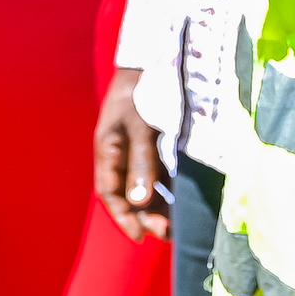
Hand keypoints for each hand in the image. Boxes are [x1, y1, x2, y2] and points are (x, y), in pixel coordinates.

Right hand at [90, 68, 170, 240]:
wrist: (156, 57)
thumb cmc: (144, 90)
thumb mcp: (141, 127)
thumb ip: (141, 163)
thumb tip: (138, 203)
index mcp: (109, 150)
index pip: (111, 193)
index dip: (123, 218)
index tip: (141, 237)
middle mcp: (122, 154)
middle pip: (130, 194)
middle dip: (146, 217)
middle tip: (169, 233)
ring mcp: (140, 149)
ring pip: (147, 186)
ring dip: (160, 206)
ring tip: (179, 223)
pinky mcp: (158, 143)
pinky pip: (162, 173)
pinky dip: (171, 188)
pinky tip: (185, 199)